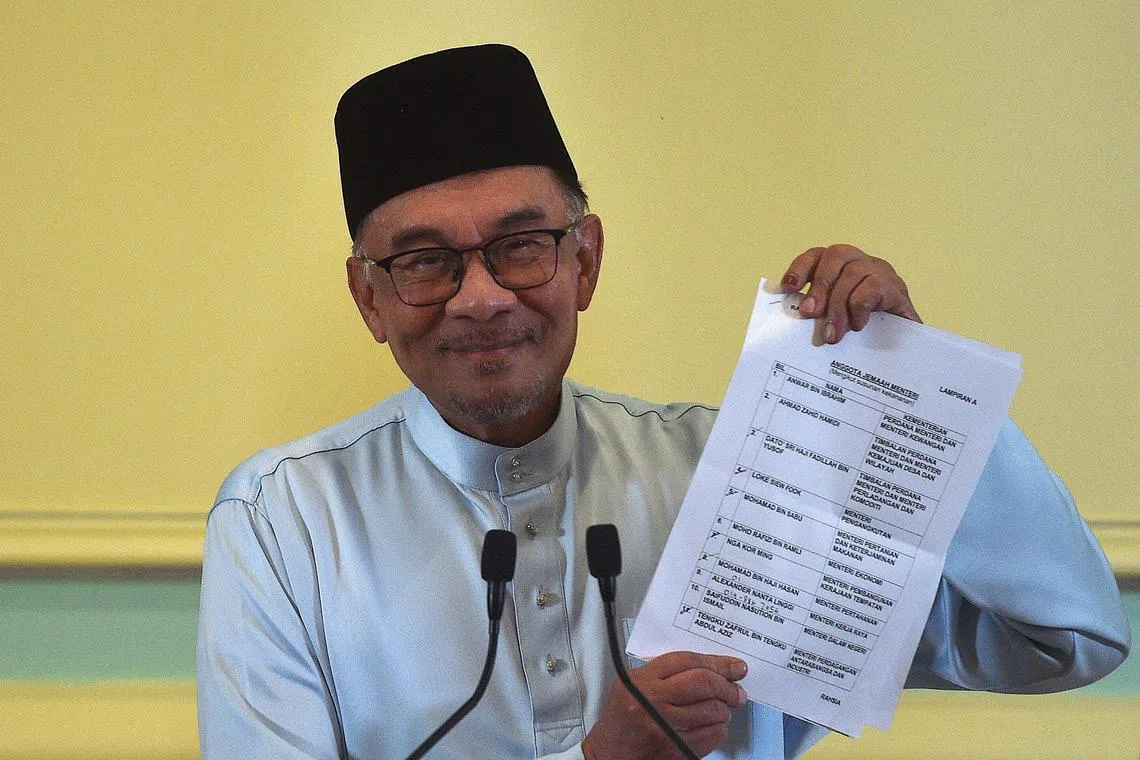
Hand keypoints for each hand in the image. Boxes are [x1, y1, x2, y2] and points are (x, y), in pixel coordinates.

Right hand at [582, 651, 748, 759]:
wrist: (608, 753)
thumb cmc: (622, 717)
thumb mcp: (632, 683)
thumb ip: (664, 672)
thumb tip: (710, 667)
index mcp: (643, 681)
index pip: (688, 661)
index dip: (717, 662)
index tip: (734, 666)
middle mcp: (655, 702)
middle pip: (704, 683)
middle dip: (728, 686)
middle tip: (737, 691)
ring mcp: (667, 728)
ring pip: (713, 710)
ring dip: (724, 709)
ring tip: (722, 709)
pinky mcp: (677, 750)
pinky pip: (712, 735)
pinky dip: (719, 729)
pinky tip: (713, 726)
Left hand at [778, 244, 920, 343]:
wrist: (904, 347)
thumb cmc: (865, 329)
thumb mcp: (837, 317)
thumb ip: (818, 311)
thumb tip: (796, 314)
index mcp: (842, 266)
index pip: (818, 255)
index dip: (801, 267)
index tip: (788, 287)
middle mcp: (861, 262)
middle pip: (835, 256)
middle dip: (819, 286)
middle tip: (809, 313)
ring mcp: (881, 271)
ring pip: (852, 274)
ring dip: (837, 306)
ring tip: (832, 334)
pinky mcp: (896, 287)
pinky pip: (872, 288)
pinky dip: (859, 308)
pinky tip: (858, 325)